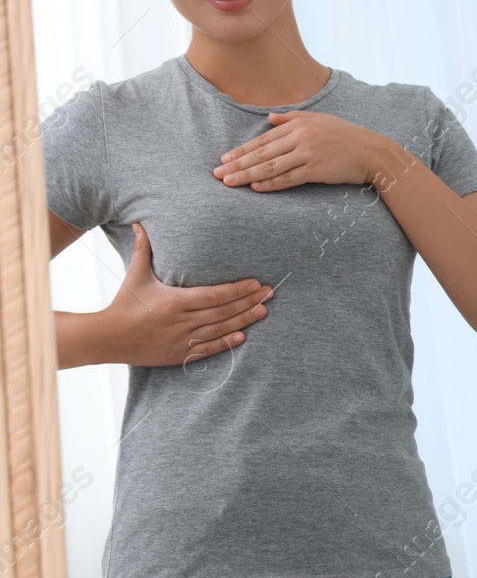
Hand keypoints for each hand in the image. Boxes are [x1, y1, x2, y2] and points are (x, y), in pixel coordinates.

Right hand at [104, 221, 273, 366]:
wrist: (105, 338)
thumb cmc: (124, 303)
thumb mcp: (136, 275)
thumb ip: (143, 249)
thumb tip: (139, 223)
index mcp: (174, 301)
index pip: (214, 295)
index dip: (238, 290)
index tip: (256, 283)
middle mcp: (181, 321)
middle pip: (223, 311)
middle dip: (249, 302)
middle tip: (270, 293)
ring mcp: (181, 339)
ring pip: (220, 329)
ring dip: (244, 320)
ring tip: (264, 311)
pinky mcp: (178, 355)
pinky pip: (208, 349)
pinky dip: (226, 343)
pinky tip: (242, 335)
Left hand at [214, 110, 395, 191]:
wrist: (373, 152)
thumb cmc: (347, 136)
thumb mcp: (320, 120)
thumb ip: (293, 118)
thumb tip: (269, 117)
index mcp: (299, 124)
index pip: (264, 139)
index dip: (242, 150)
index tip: (225, 159)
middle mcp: (301, 137)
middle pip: (263, 153)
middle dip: (238, 164)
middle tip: (218, 174)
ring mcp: (309, 154)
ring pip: (271, 166)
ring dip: (248, 175)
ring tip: (230, 182)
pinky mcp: (317, 170)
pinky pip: (288, 179)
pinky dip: (271, 184)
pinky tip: (255, 188)